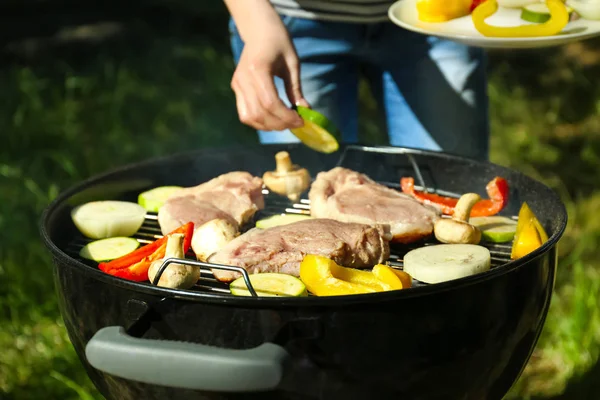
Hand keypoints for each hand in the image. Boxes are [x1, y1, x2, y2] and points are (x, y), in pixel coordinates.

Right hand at [228, 4, 309, 130]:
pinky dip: (259, 122)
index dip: (286, 116)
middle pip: (259, 113)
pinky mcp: (236, 88)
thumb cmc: (279, 42)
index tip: (301, 120)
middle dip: (280, 124)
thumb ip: (296, 89)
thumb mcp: (292, 64)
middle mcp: (243, 79)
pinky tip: (273, 120)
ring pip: (250, 117)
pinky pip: (245, 113)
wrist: (258, 30)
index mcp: (258, 70)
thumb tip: (305, 110)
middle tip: (296, 124)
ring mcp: (237, 85)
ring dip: (269, 126)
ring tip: (285, 123)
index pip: (270, 102)